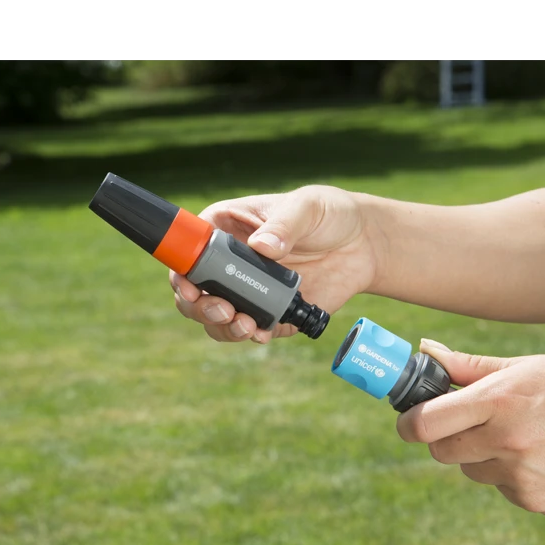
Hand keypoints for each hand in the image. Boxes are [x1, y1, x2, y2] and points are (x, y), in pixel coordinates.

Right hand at [169, 185, 377, 343]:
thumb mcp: (306, 208)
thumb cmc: (328, 214)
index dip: (181, 271)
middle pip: (194, 291)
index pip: (190, 250)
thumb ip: (285, 225)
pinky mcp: (271, 313)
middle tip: (222, 310)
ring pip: (216, 317)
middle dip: (198, 307)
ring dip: (221, 327)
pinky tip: (261, 334)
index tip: (189, 287)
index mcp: (227, 229)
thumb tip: (264, 247)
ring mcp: (249, 291)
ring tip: (244, 324)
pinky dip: (251, 336)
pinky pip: (252, 330)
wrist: (363, 245)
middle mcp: (231, 263)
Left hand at [396, 339, 544, 515]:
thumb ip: (470, 367)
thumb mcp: (528, 366)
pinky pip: (502, 488)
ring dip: (483, 456)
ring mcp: (522, 476)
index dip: (409, 423)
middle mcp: (507, 441)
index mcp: (500, 400)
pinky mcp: (537, 502)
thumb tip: (425, 352)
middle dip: (445, 437)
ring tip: (526, 435)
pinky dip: (512, 475)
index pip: (425, 424)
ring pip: (472, 470)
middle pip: (440, 451)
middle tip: (471, 423)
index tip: (410, 419)